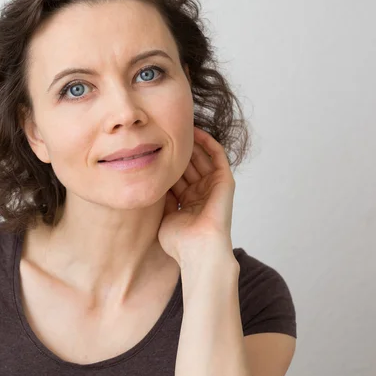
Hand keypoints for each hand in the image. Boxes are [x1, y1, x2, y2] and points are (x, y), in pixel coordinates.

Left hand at [158, 127, 236, 268]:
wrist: (198, 250)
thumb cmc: (180, 240)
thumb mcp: (164, 214)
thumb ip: (161, 197)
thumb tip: (151, 180)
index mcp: (188, 202)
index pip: (176, 175)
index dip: (165, 162)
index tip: (151, 147)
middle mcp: (200, 192)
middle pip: (188, 164)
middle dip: (176, 150)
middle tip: (162, 130)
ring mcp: (213, 186)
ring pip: (201, 157)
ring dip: (190, 143)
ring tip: (176, 125)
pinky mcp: (224, 181)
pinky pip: (217, 156)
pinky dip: (208, 142)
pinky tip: (195, 131)